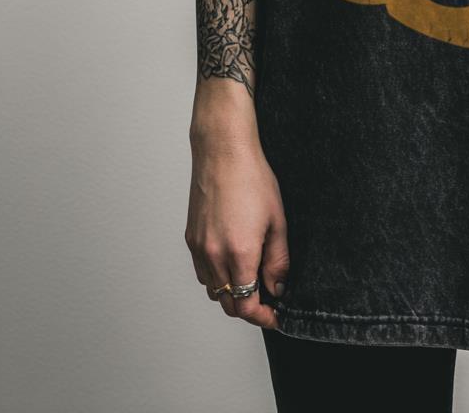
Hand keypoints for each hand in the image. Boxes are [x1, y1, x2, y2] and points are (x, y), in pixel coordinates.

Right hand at [185, 127, 289, 329]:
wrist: (223, 152)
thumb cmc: (252, 179)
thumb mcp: (277, 220)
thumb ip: (278, 260)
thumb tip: (278, 287)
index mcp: (239, 253)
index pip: (246, 305)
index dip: (262, 317)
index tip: (275, 316)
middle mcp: (214, 256)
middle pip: (228, 304)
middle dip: (249, 308)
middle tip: (268, 300)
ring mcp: (199, 248)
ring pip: (213, 290)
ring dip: (232, 293)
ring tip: (252, 279)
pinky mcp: (190, 239)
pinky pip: (202, 272)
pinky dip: (217, 278)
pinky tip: (232, 262)